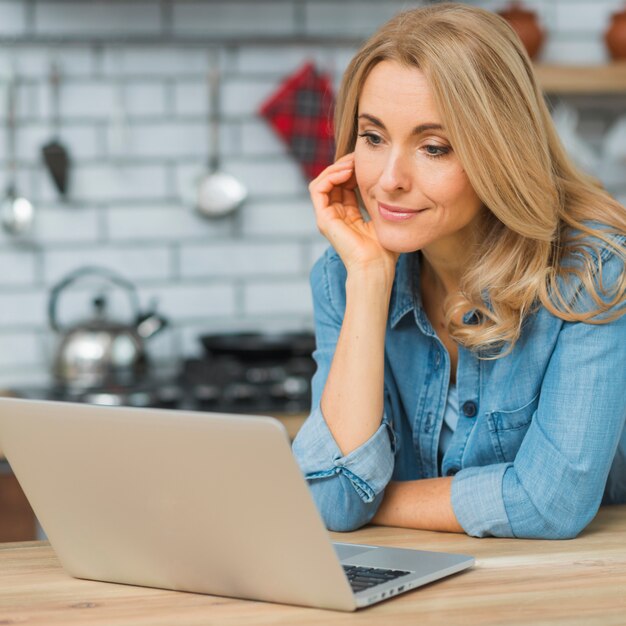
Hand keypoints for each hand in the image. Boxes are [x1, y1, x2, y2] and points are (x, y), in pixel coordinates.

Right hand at [309, 153, 397, 278]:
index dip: (354, 170)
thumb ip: (380, 203)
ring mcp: (327, 217)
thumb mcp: (383, 219)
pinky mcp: (323, 219)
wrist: (376, 267)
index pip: (345, 185)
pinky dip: (330, 176)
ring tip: (352, 162)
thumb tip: (391, 186)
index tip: (367, 162)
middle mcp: (334, 216)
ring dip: (337, 168)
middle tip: (359, 157)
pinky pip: (318, 189)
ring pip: (323, 181)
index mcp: (347, 216)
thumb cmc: (384, 250)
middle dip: (345, 165)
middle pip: (333, 181)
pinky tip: (347, 172)